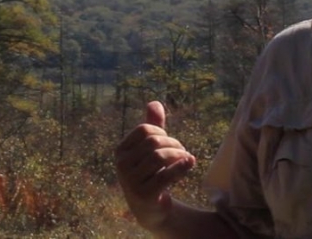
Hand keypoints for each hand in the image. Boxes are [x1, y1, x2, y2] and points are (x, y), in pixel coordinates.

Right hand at [115, 101, 196, 231]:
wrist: (149, 208)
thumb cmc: (150, 172)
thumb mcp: (150, 148)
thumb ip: (153, 126)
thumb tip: (155, 103)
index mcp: (120, 151)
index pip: (144, 129)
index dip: (162, 132)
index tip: (170, 141)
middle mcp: (122, 165)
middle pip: (153, 142)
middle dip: (173, 143)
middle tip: (182, 151)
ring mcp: (131, 182)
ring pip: (160, 157)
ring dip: (178, 155)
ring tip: (186, 158)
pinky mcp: (144, 195)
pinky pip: (166, 175)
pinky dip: (182, 167)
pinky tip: (190, 163)